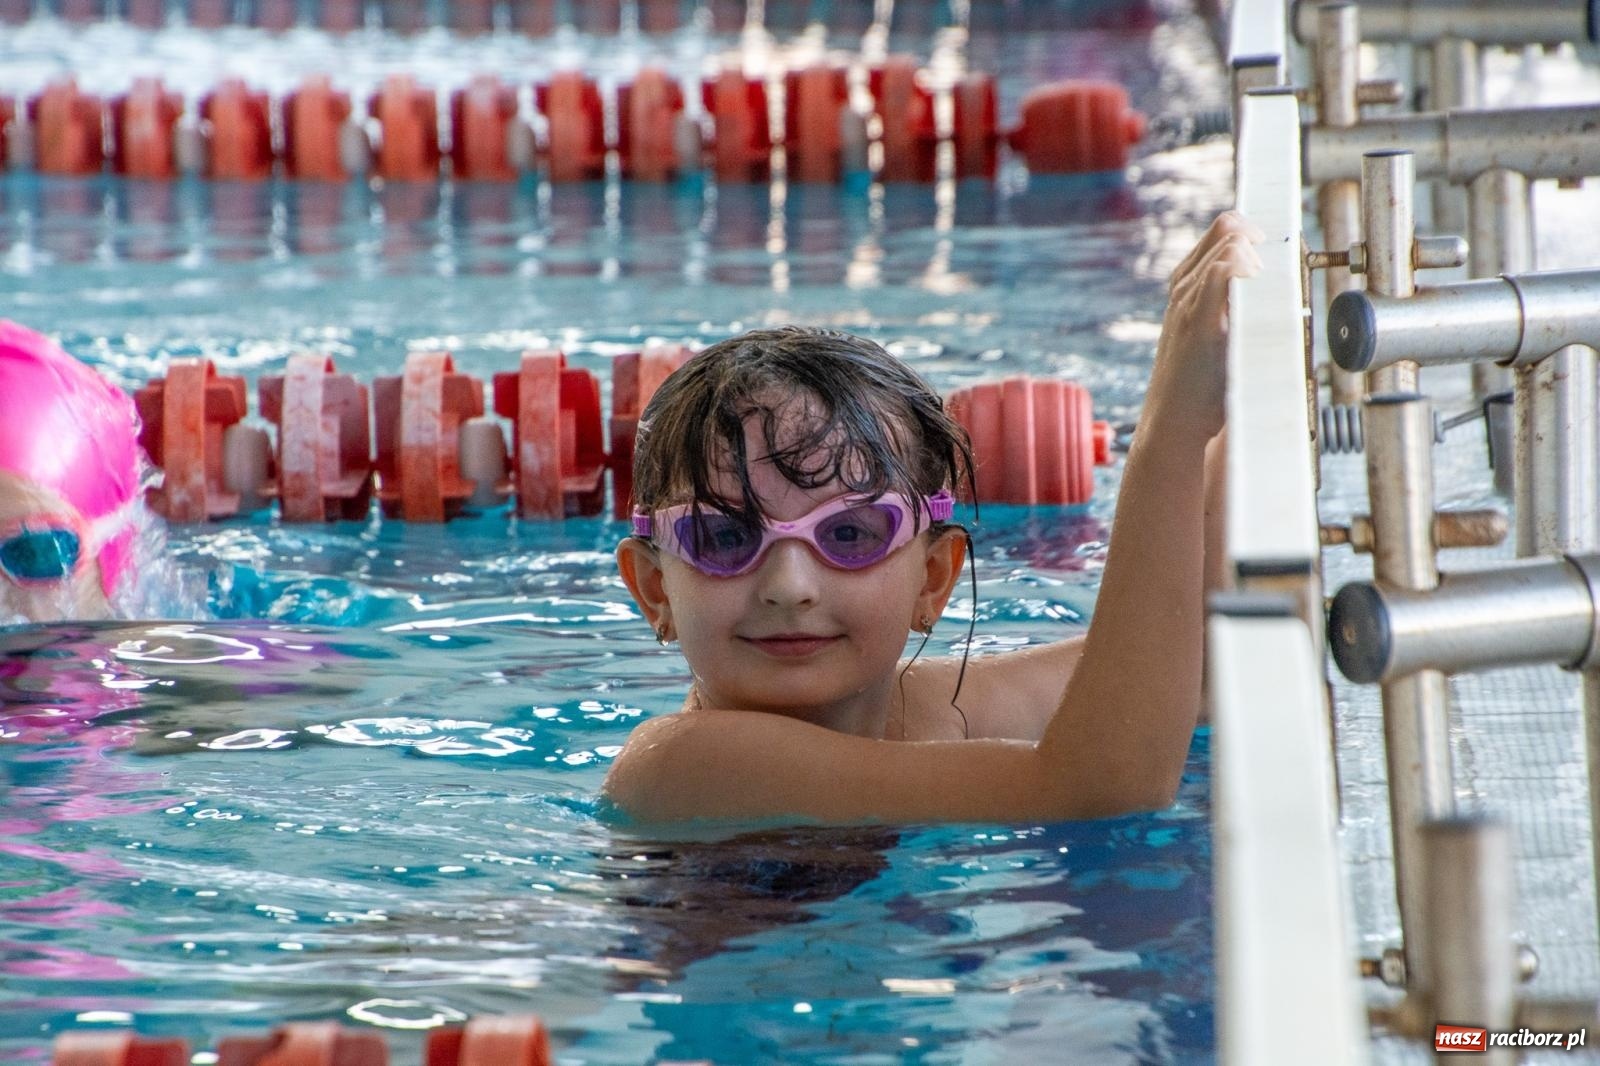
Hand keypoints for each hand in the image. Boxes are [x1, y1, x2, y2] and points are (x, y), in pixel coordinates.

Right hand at [1145, 211, 1263, 443]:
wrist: (1174, 421)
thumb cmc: (1199, 385)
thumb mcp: (1216, 334)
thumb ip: (1236, 307)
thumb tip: (1278, 293)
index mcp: (1188, 285)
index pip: (1223, 231)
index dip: (1253, 232)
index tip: (1274, 252)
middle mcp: (1185, 285)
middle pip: (1228, 227)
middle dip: (1260, 239)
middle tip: (1276, 270)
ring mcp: (1188, 299)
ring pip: (1229, 242)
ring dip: (1259, 255)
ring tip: (1270, 285)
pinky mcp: (1198, 318)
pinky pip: (1225, 269)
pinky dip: (1247, 268)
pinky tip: (1259, 288)